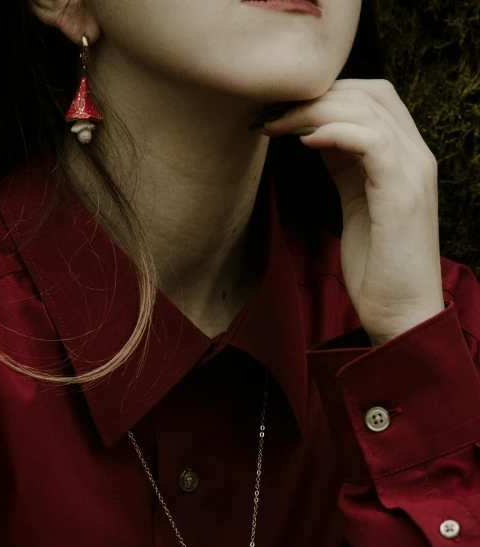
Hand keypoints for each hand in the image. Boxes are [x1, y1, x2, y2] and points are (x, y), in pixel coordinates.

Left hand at [261, 79, 444, 345]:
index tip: (278, 110)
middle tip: (269, 112)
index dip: (324, 94)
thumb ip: (344, 167)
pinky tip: (303, 141)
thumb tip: (314, 133)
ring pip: (368, 110)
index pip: (371, 97)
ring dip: (313, 110)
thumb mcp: (355, 204)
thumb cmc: (376, 267)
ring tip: (274, 124)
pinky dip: (335, 132)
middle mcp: (416, 157)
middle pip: (369, 93)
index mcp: (405, 158)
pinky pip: (372, 142)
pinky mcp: (403, 195)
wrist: (401, 315)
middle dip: (314, 95)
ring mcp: (414, 173)